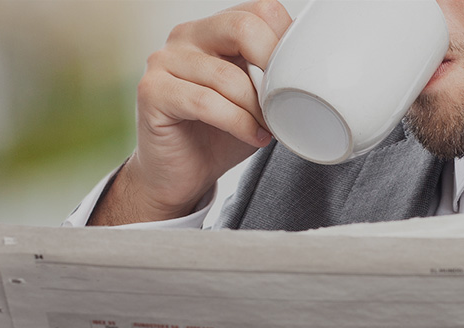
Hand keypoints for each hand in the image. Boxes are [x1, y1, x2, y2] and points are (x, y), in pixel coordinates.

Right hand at [92, 0, 290, 225]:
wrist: (178, 175)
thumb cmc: (219, 135)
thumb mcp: (255, 97)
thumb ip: (272, 74)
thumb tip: (311, 68)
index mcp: (214, 29)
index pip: (259, 11)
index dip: (286, 42)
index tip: (297, 77)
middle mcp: (185, 36)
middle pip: (242, 26)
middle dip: (273, 65)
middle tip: (284, 99)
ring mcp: (164, 61)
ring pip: (227, 74)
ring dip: (256, 107)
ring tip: (268, 127)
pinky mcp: (152, 91)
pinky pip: (205, 102)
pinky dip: (237, 123)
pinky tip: (252, 136)